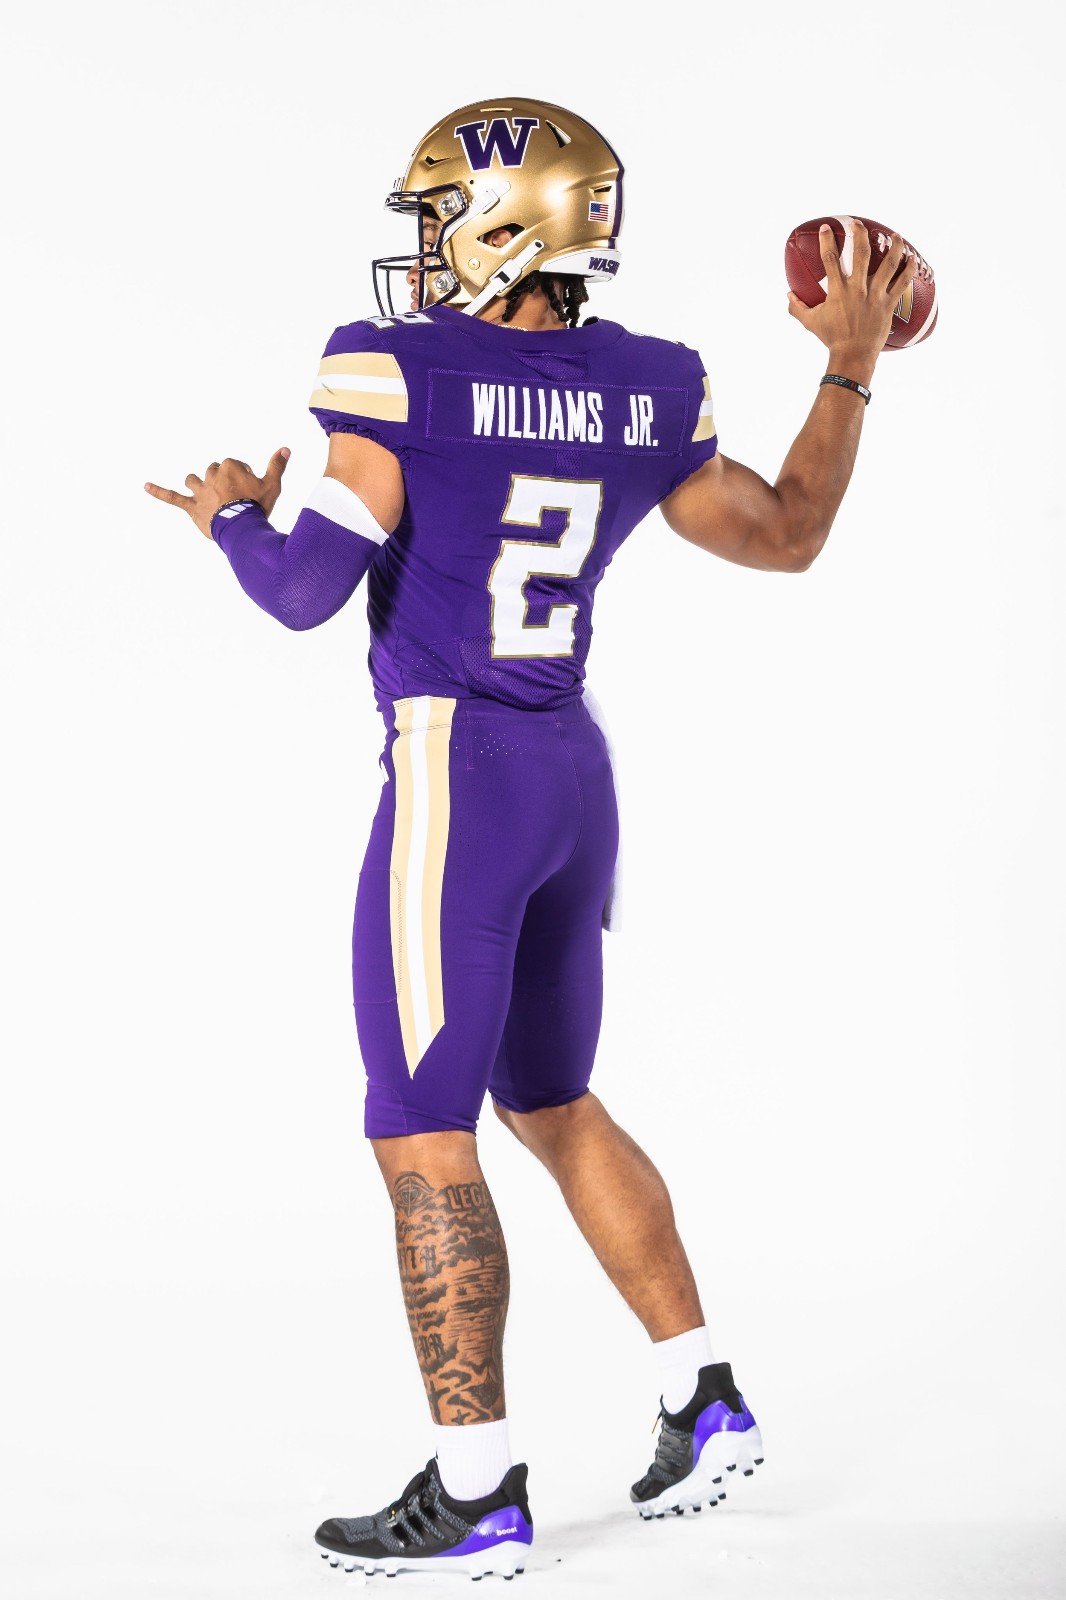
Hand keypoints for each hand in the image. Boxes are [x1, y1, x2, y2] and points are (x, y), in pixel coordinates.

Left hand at [145, 447, 290, 538]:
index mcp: (229, 467)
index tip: (249, 491)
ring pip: (193, 480)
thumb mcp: (272, 485)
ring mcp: (200, 491)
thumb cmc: (258, 506)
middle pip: (213, 471)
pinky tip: (145, 486)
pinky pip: (172, 497)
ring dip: (197, 484)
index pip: (233, 465)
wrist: (242, 528)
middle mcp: (212, 475)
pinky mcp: (191, 506)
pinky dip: (158, 491)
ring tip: (205, 493)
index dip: (242, 477)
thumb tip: (285, 448)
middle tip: (235, 498)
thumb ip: (277, 465)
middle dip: (221, 481)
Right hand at [787, 222, 916, 382]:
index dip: (827, 241)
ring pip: (888, 264)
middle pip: (861, 253)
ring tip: (895, 235)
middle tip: (858, 223)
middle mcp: (857, 289)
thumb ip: (797, 307)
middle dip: (860, 234)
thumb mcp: (810, 323)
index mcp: (837, 291)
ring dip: (893, 246)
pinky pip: (902, 283)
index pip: (830, 259)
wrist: (852, 356)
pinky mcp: (888, 304)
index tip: (826, 227)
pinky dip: (908, 270)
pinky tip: (912, 259)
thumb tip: (788, 296)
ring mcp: (875, 296)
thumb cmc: (832, 339)